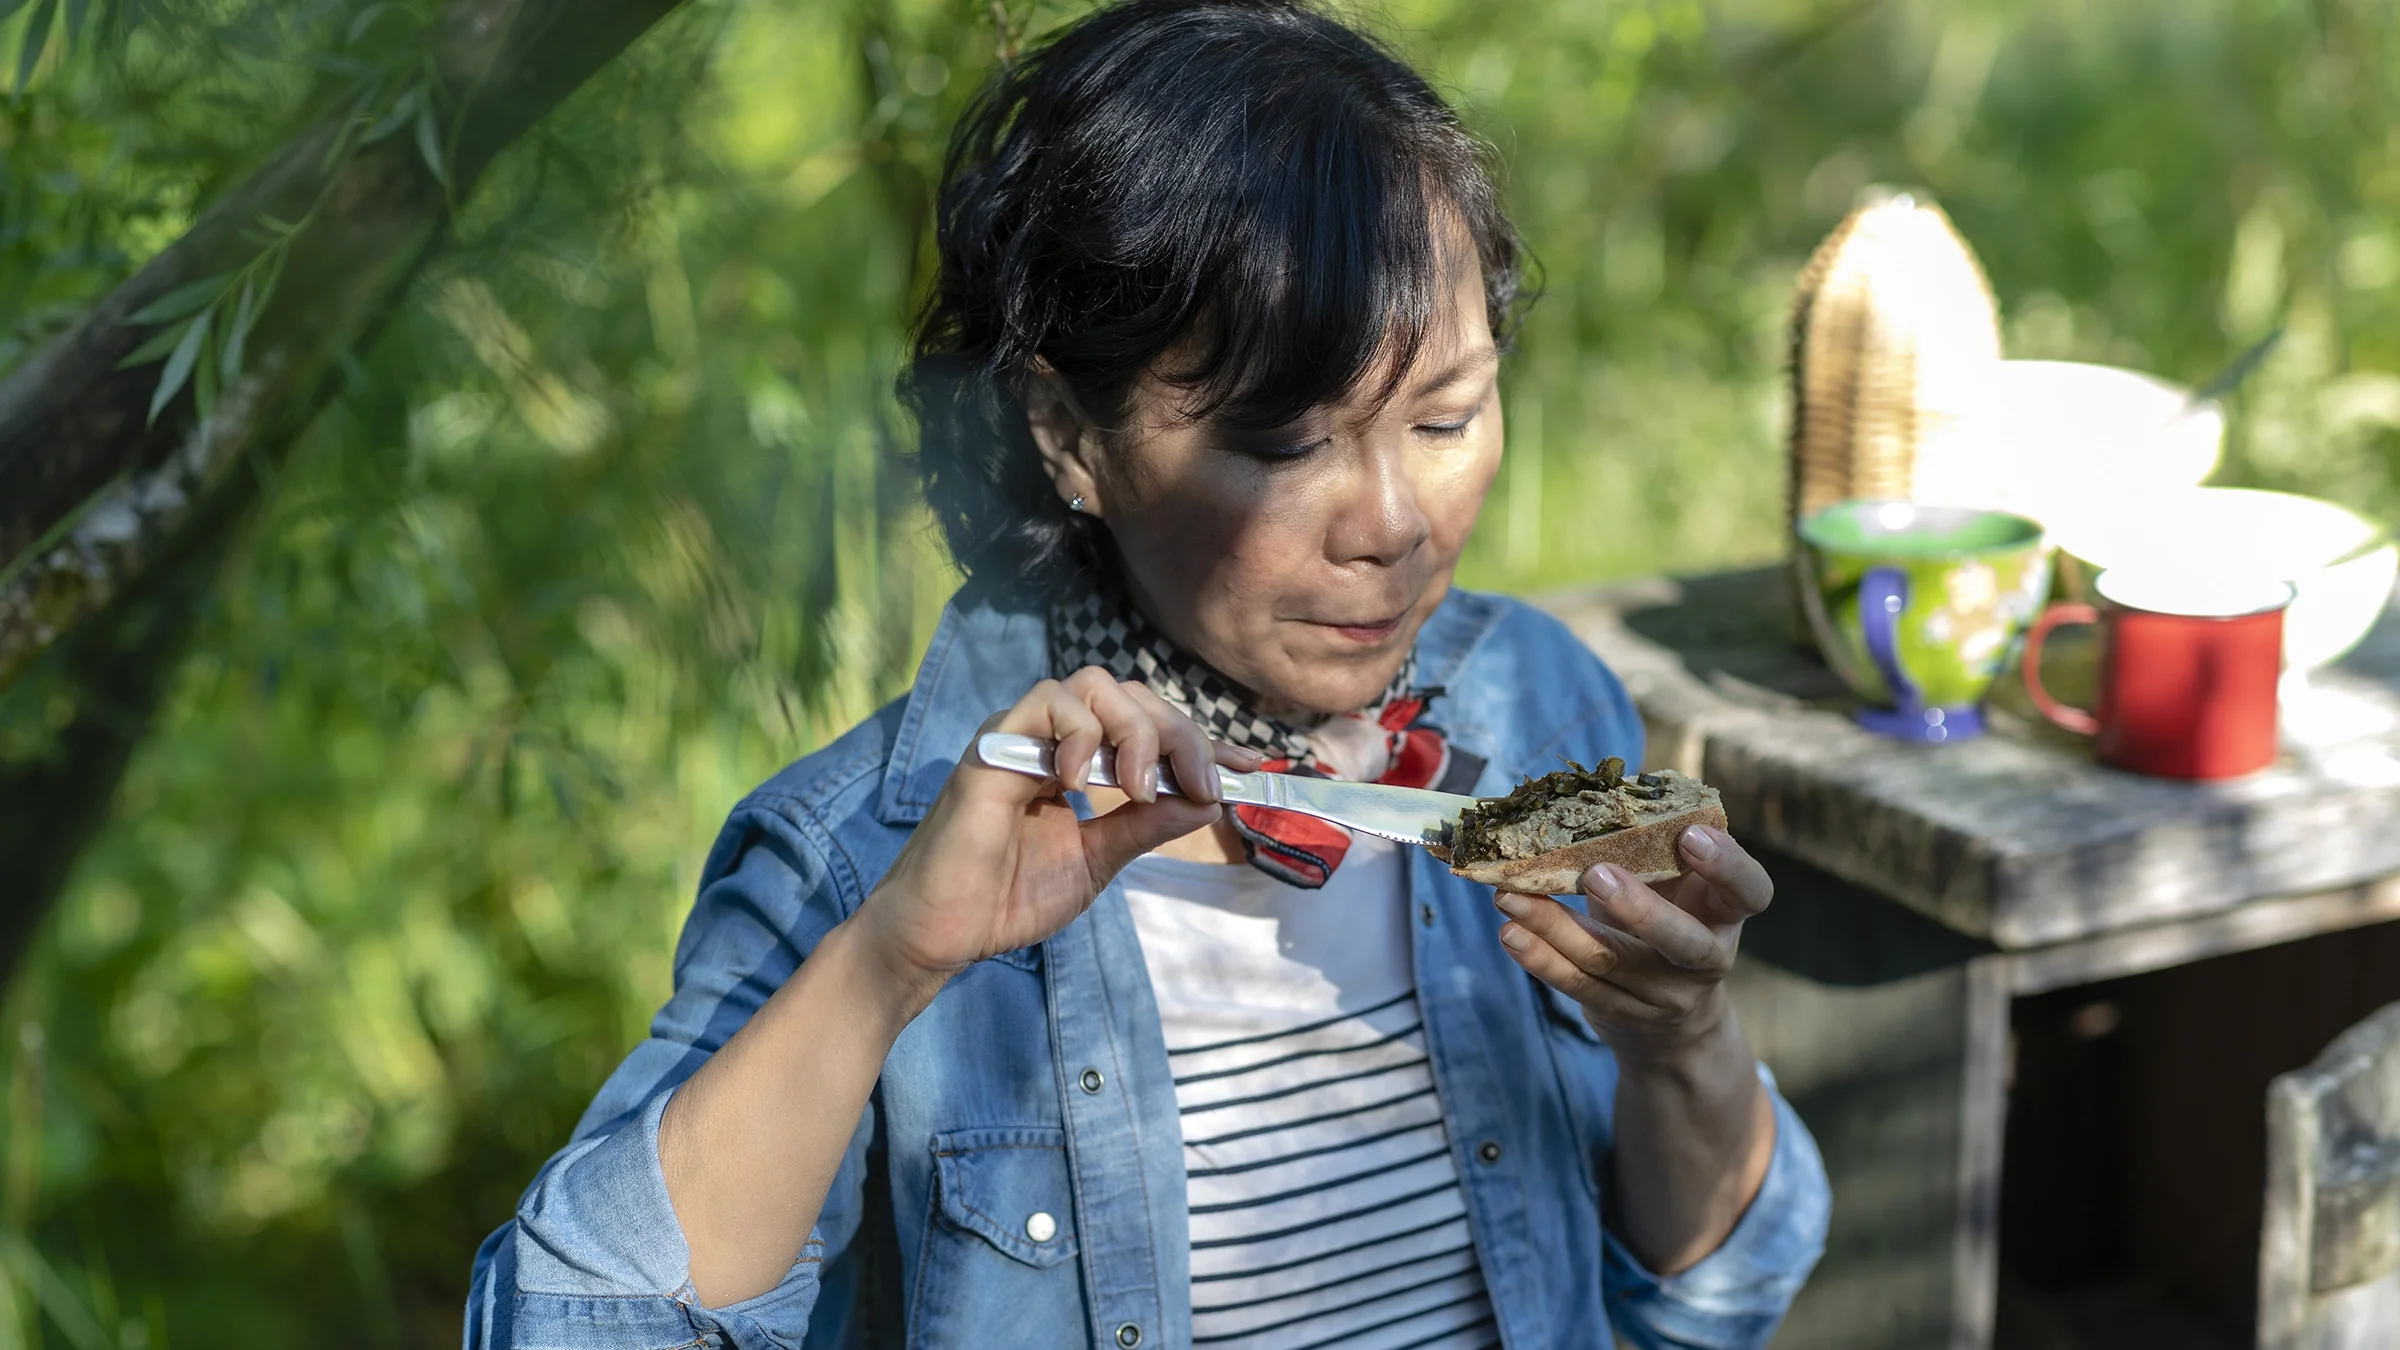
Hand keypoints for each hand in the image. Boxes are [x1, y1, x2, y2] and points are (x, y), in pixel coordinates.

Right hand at [849, 666, 1260, 1006]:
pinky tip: (1083, 780)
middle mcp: (1052, 739)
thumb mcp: (1100, 861)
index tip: (1246, 766)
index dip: (1200, 741)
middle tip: (1198, 782)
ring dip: (1133, 730)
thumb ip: (1147, 825)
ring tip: (1135, 786)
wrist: (947, 931)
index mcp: (1078, 762)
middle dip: (1177, 734)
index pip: (1149, 728)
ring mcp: (1022, 736)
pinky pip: (1045, 704)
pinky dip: (1078, 732)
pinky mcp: (994, 745)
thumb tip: (1207, 798)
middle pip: (1130, 695)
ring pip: (1092, 687)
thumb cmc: (1008, 896)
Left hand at [1491, 824, 1773, 1061]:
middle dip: (1639, 909)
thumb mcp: (1676, 884)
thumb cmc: (1669, 916)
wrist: (1674, 1017)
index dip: (1727, 865)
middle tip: (1596, 874)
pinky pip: (1579, 987)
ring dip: (1556, 928)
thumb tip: (1593, 788)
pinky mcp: (1623, 1016)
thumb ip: (1653, 845)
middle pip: (1683, 943)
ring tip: (1510, 897)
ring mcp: (1666, 995)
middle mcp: (1707, 959)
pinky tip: (1512, 934)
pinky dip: (1541, 959)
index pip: (1750, 891)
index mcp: (1727, 913)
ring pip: (1612, 964)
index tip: (1690, 835)